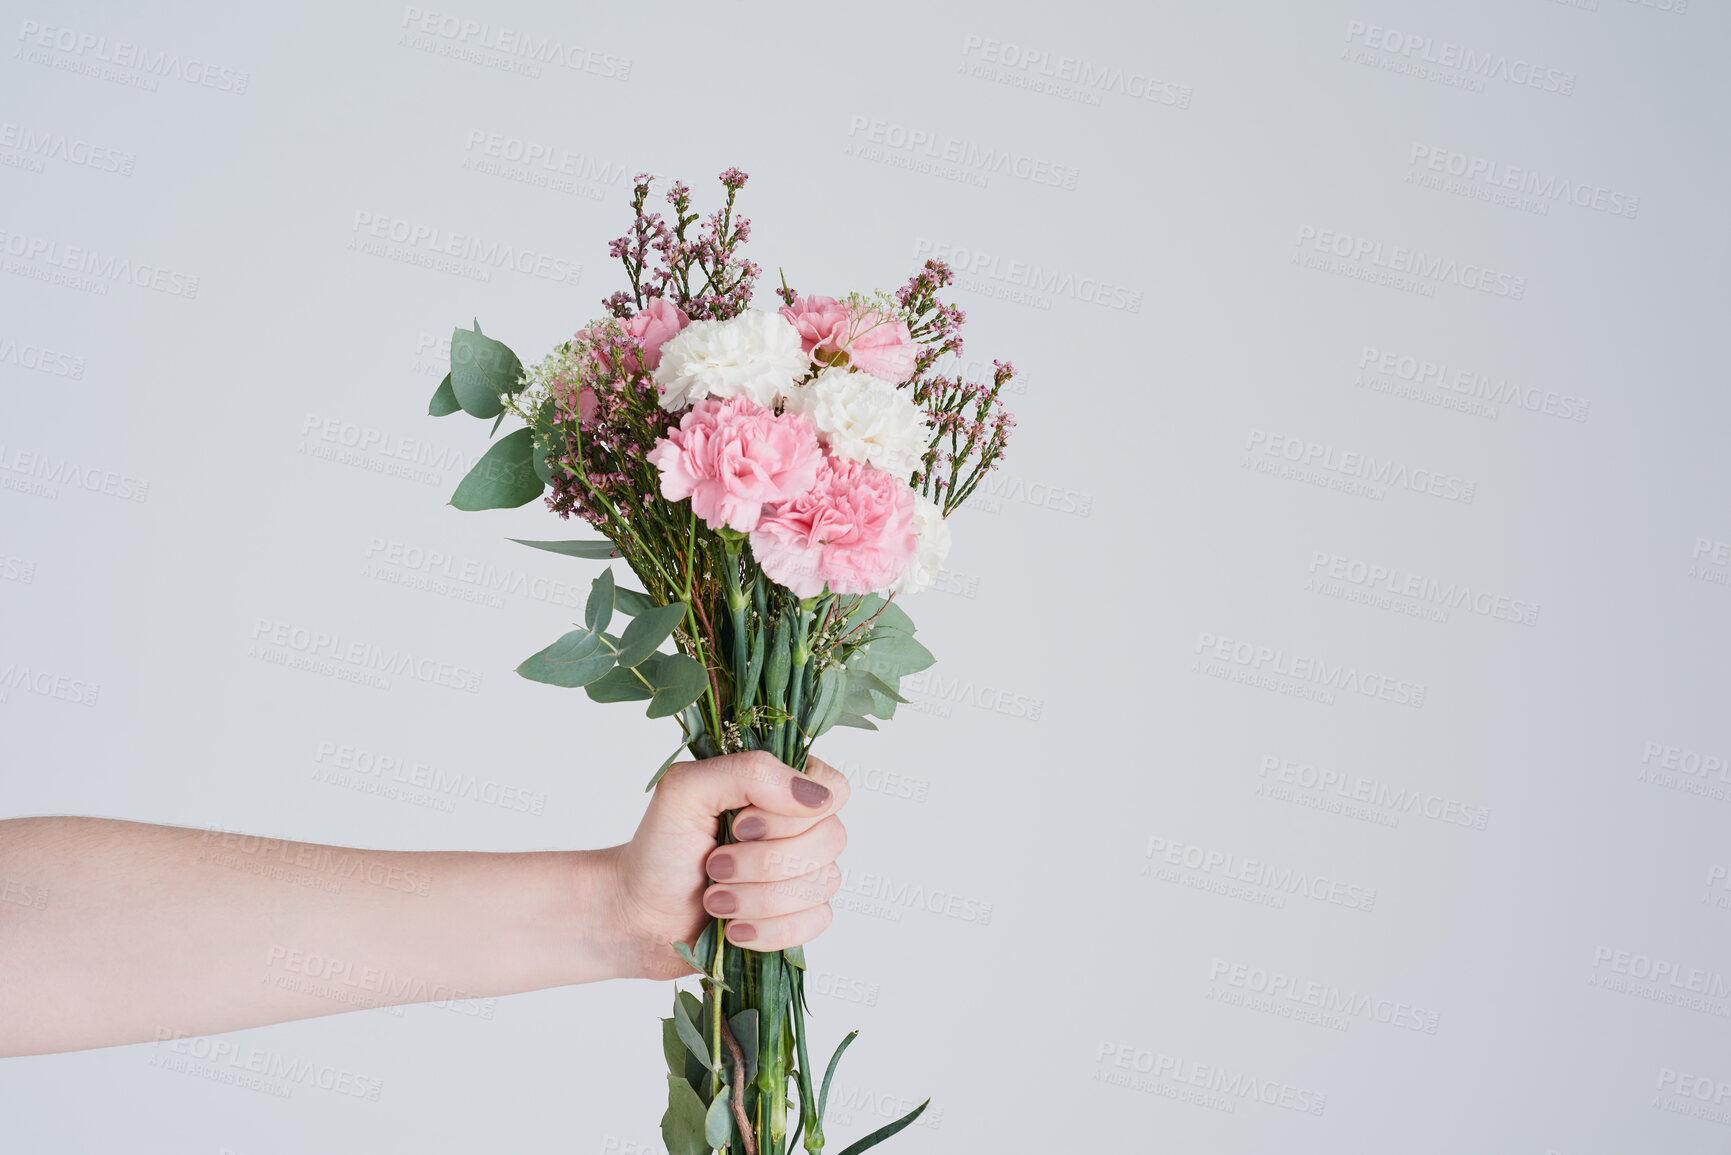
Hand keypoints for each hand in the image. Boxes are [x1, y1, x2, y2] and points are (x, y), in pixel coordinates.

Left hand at [606, 751, 850, 979]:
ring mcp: (801, 875)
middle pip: (831, 839)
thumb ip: (748, 772)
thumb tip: (814, 796)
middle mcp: (799, 828)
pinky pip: (815, 922)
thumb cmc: (658, 849)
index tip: (740, 824)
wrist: (636, 917)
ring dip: (759, 898)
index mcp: (779, 788)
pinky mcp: (797, 918)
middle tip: (714, 865)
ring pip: (823, 884)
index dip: (793, 813)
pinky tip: (733, 929)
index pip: (833, 789)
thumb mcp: (686, 790)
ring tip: (715, 900)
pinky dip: (768, 929)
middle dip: (764, 861)